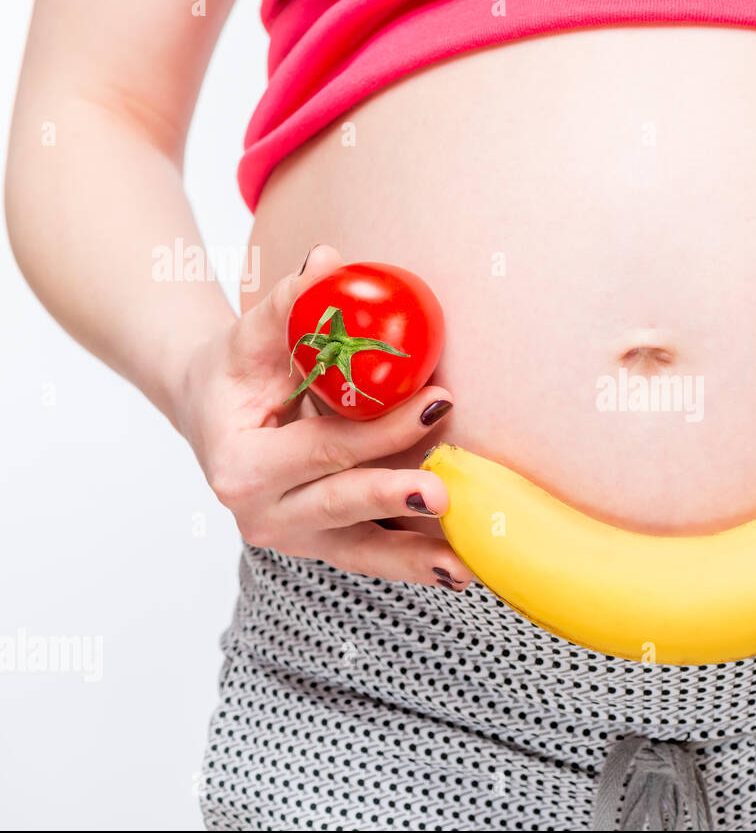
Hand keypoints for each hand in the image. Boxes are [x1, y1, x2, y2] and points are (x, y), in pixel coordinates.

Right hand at [174, 245, 473, 588]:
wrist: (212, 415)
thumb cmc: (235, 374)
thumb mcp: (250, 340)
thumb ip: (286, 305)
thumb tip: (328, 263)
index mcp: (240, 465)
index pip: (322, 447)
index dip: (382, 429)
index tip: (438, 401)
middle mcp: (263, 514)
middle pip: (341, 506)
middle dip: (395, 497)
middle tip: (445, 491)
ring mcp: (296, 539)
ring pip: (361, 552)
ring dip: (415, 560)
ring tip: (466, 563)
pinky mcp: (323, 548)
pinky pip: (373, 558)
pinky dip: (415, 565)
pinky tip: (461, 568)